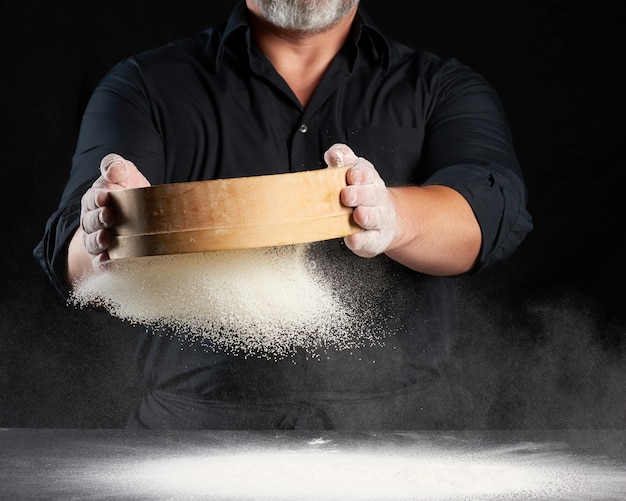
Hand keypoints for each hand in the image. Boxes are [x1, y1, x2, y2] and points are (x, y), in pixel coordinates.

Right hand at [79, 153, 149, 267]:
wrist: (140, 210)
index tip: (105, 197)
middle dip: (98, 219)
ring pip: (92, 242)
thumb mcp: (125, 173)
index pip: (92, 198)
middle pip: (90, 221)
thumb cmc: (129, 189)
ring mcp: (98, 239)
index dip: (97, 198)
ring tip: (107, 239)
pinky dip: (102, 263)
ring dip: (98, 241)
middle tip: (109, 216)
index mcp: (95, 199)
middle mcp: (92, 220)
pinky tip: (108, 262)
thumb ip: (116, 166)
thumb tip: (112, 169)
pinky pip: (100, 261)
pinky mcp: (107, 255)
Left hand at [324, 143, 397, 257]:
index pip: (365, 172)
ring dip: (365, 216)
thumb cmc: (360, 192)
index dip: (358, 173)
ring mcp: (378, 218)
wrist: (386, 218)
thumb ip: (341, 160)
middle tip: (347, 195)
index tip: (350, 175)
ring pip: (374, 216)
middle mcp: (376, 197)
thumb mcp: (351, 171)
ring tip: (357, 215)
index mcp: (368, 178)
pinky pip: (370, 240)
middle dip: (360, 194)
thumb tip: (334, 155)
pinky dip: (362, 240)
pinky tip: (353, 239)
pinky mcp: (376, 238)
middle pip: (371, 193)